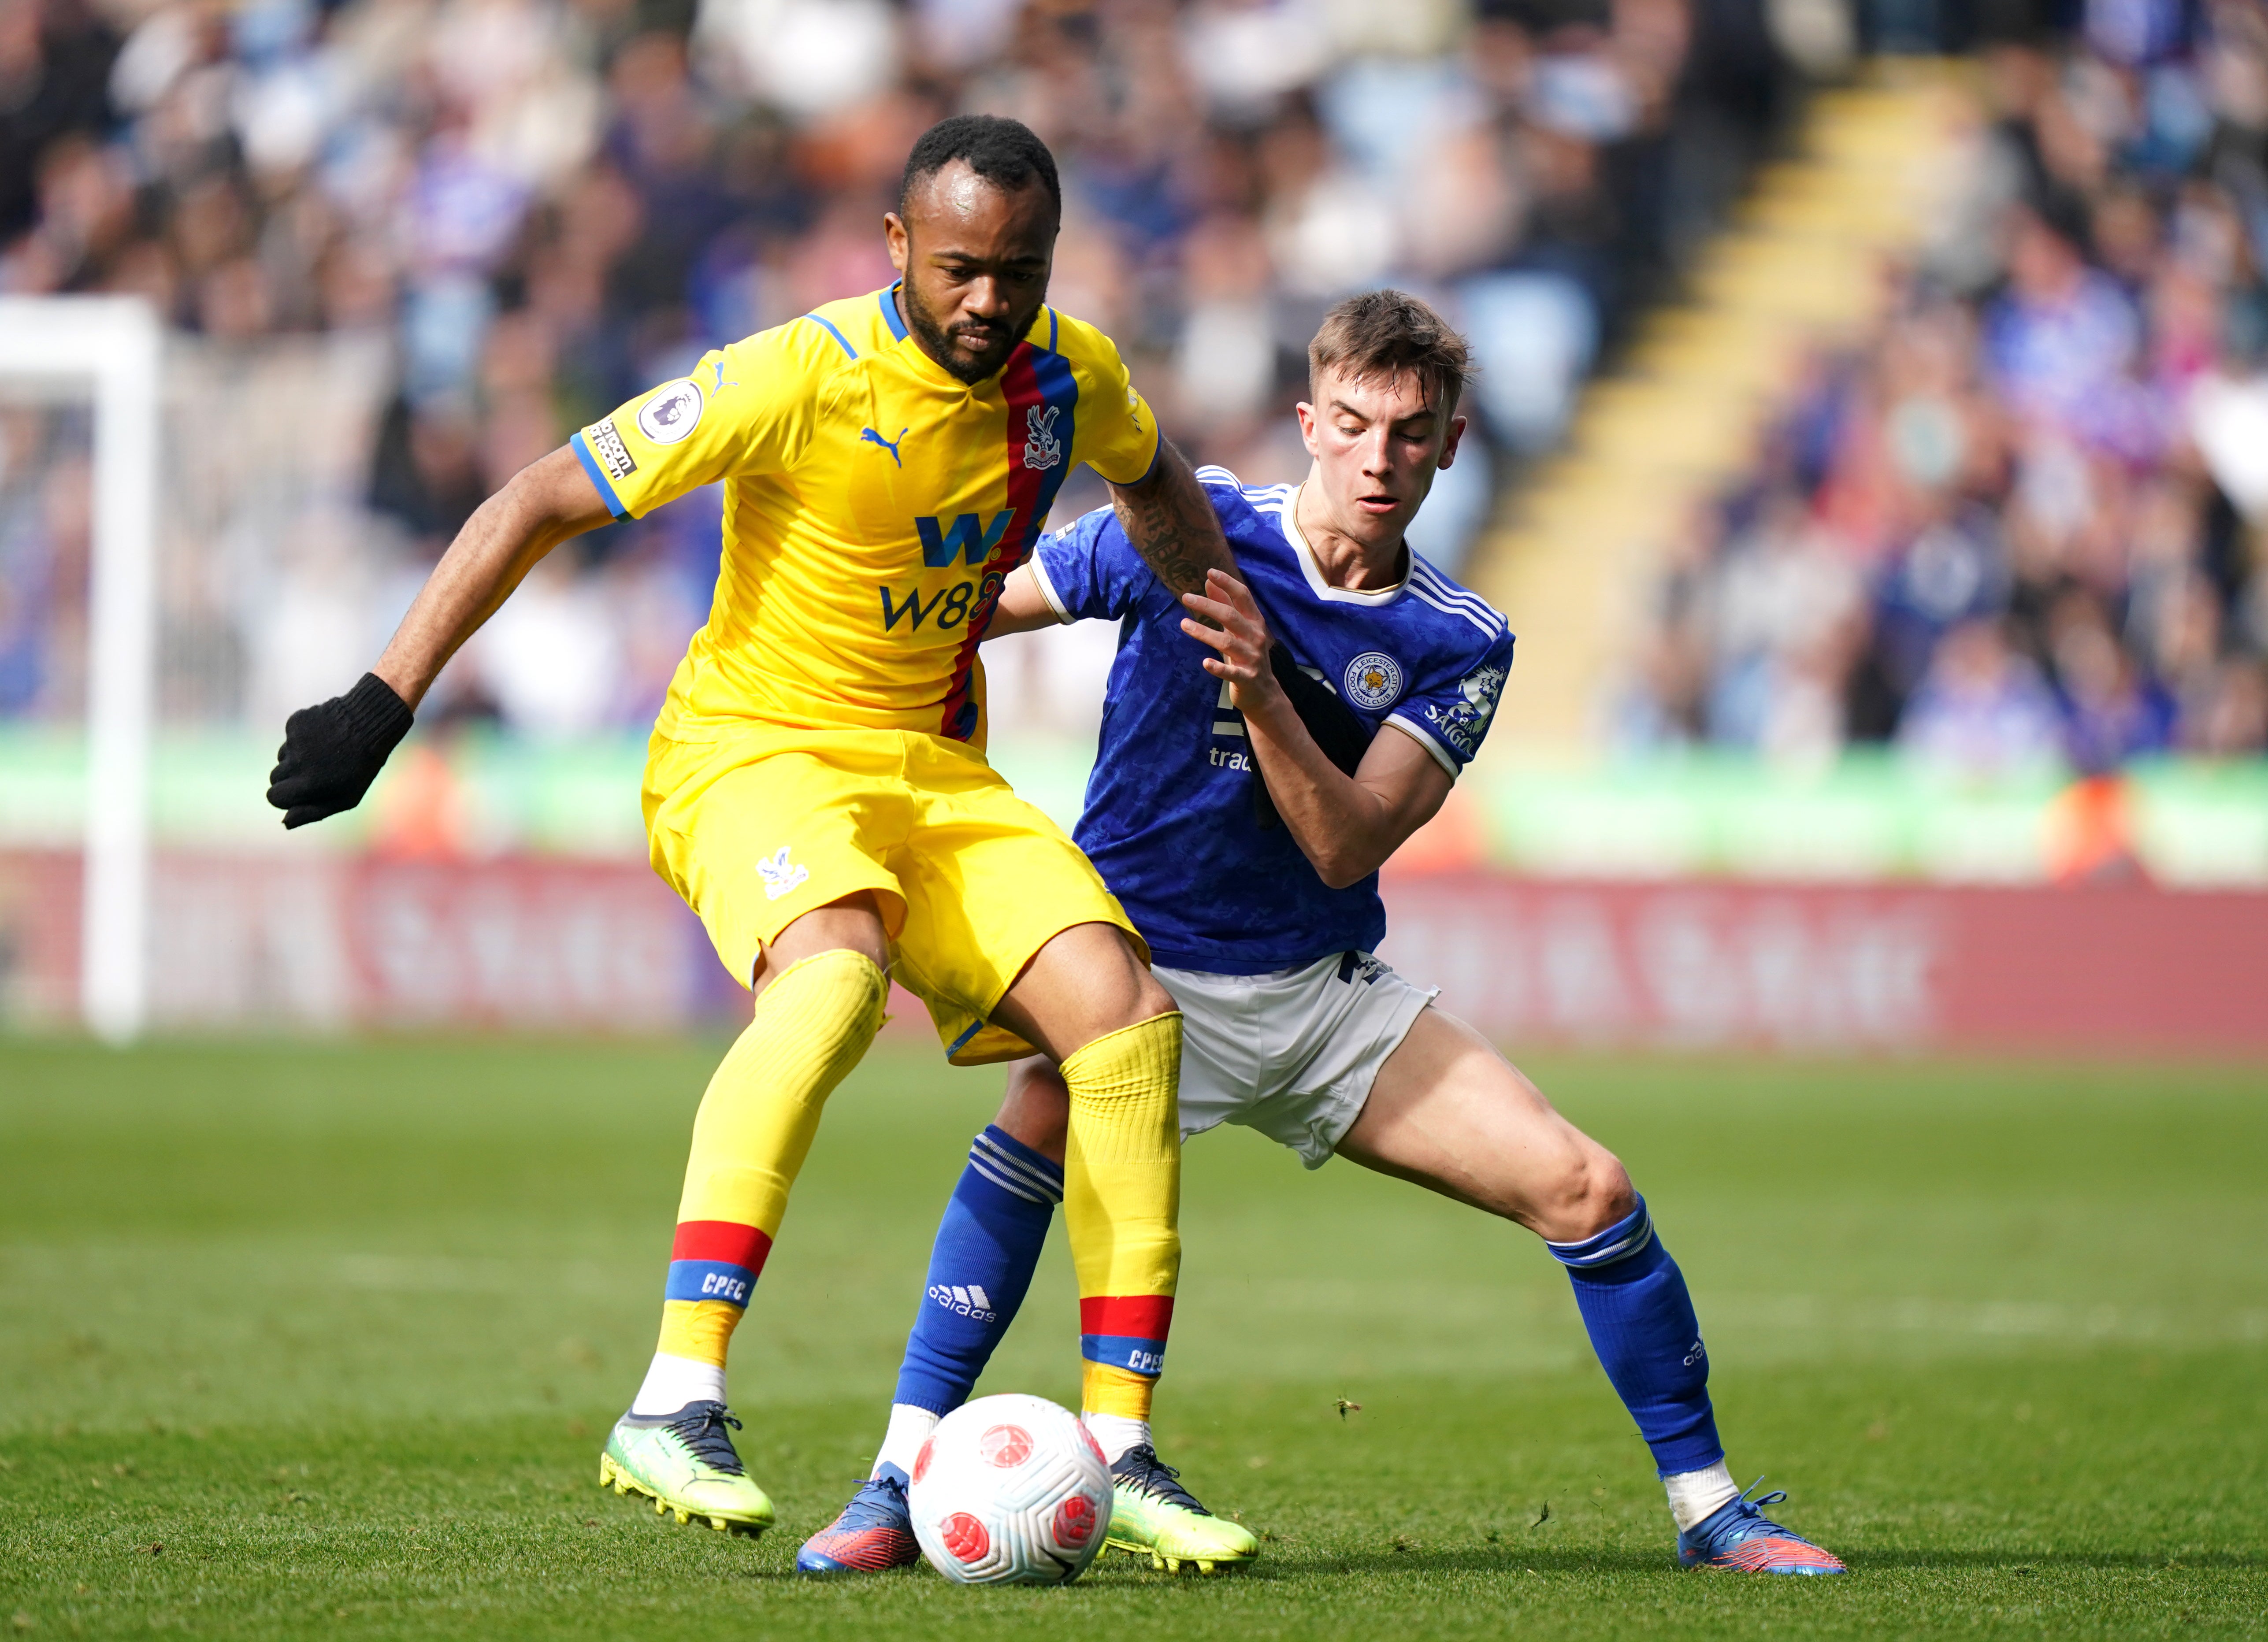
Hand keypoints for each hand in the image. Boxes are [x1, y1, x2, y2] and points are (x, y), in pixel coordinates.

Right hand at [266, 672, 414, 827]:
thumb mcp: (346, 797)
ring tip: (326, 751)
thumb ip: (313, 812)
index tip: (299, 791)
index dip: (285, 796)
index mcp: (308, 784)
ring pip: (282, 756)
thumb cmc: (362, 766)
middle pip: (275, 777)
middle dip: (290, 777)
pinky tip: (324, 734)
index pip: (274, 797)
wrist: (371, 721)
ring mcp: (295, 740)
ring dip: (297, 756)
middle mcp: (297, 762)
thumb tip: (284, 822)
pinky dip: (302, 737)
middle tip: (318, 770)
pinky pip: (289, 736)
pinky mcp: (295, 721)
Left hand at [1179, 569, 1280, 713]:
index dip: (1228, 583)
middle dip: (1208, 605)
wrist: (1263, 692)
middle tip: (1186, 597)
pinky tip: (1205, 662)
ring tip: (1184, 624)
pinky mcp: (1247, 678)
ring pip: (1227, 642)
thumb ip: (1226, 605)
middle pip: (1231, 616)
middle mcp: (1256, 637)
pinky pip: (1231, 672)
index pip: (1243, 597)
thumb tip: (1209, 582)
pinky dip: (1218, 667)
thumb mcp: (1238, 629)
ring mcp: (1252, 658)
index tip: (1210, 572)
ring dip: (1204, 632)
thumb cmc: (1247, 655)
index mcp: (1255, 622)